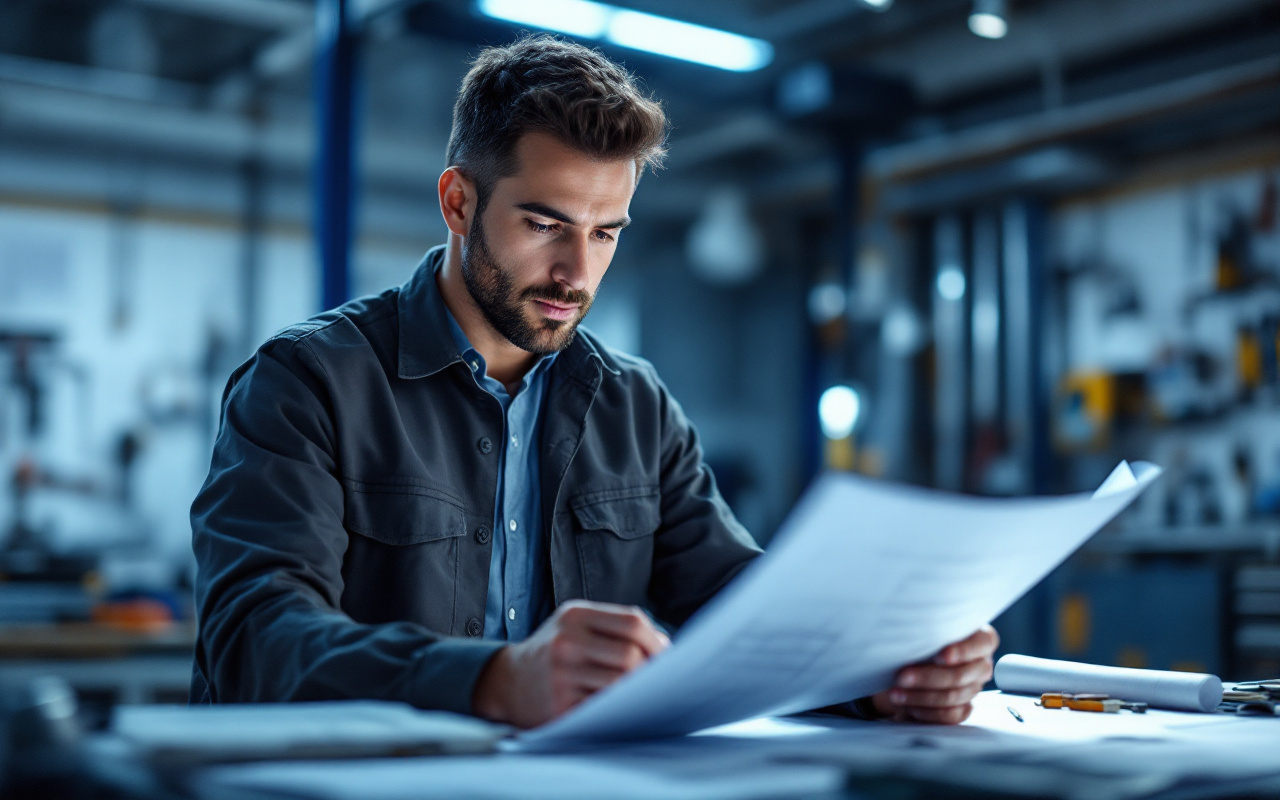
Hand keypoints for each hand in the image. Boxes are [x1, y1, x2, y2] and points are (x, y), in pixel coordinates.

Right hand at [471, 600, 669, 728]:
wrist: (509, 680)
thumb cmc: (556, 650)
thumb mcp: (577, 625)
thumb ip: (617, 628)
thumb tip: (666, 645)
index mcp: (576, 614)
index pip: (633, 622)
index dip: (657, 640)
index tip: (668, 656)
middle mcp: (567, 640)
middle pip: (630, 655)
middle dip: (652, 669)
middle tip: (659, 679)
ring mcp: (561, 674)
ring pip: (620, 683)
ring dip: (638, 690)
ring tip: (643, 692)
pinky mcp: (559, 704)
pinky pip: (604, 707)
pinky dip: (619, 707)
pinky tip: (621, 706)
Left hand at [871, 625, 998, 723]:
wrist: (907, 663)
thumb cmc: (920, 640)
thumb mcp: (925, 630)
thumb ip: (930, 632)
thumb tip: (917, 636)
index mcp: (981, 639)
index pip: (983, 643)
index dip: (963, 650)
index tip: (940, 656)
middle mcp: (982, 664)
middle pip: (962, 675)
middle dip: (928, 677)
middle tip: (902, 676)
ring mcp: (974, 687)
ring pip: (953, 696)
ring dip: (920, 696)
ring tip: (896, 693)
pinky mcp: (964, 707)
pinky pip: (951, 715)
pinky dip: (928, 712)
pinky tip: (909, 706)